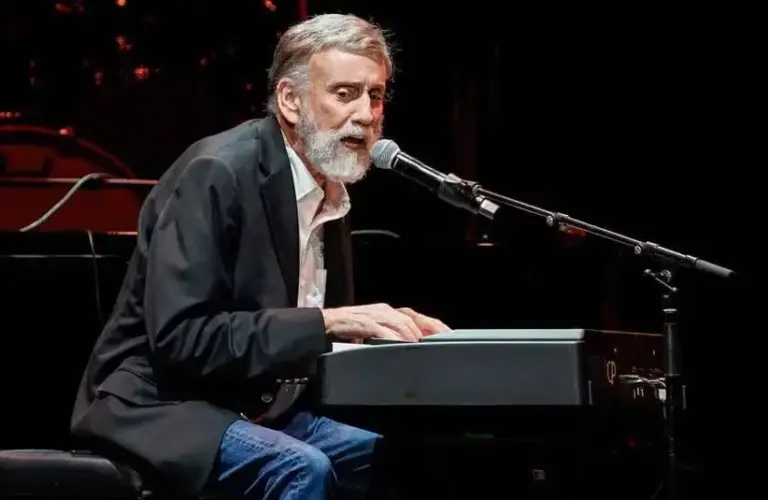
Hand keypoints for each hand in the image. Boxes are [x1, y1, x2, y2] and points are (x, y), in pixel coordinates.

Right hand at [322, 303, 447, 341]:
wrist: (323, 324)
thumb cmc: (348, 330)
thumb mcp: (374, 333)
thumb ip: (390, 337)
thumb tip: (409, 349)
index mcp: (389, 312)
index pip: (417, 316)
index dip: (434, 325)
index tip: (449, 335)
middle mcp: (384, 310)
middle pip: (412, 319)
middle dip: (428, 331)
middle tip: (442, 343)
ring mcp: (374, 315)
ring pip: (400, 323)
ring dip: (413, 336)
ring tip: (423, 346)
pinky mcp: (363, 323)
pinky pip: (382, 330)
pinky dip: (393, 338)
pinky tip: (401, 345)